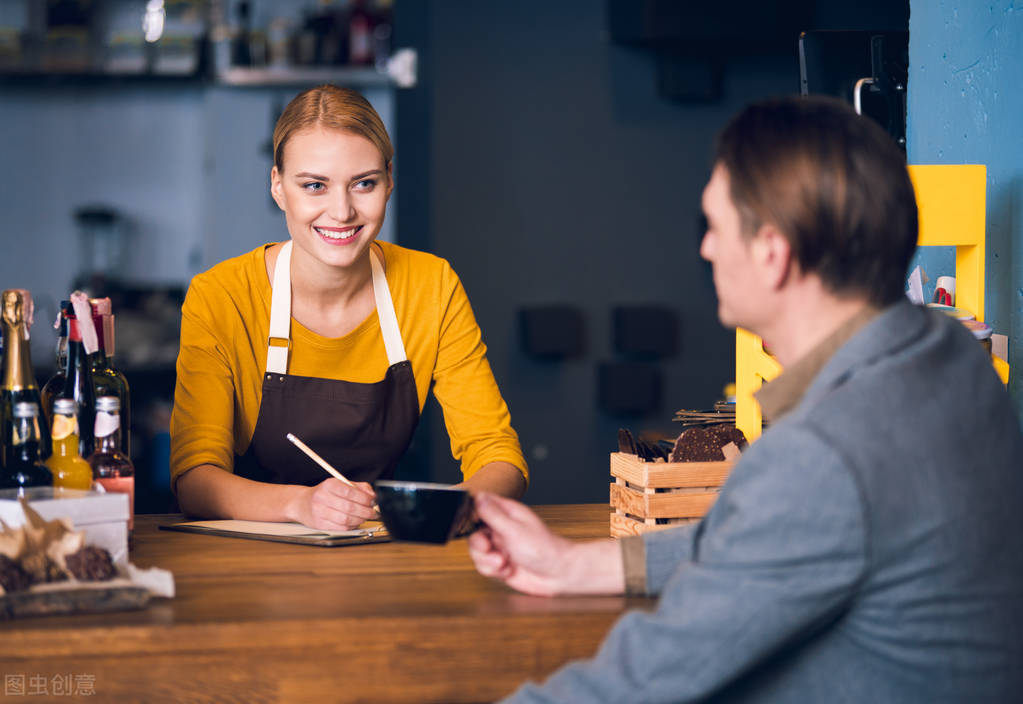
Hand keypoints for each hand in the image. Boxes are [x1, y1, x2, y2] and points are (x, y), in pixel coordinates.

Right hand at [288, 478, 376, 529]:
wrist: (301, 503)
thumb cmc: (324, 493)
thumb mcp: (340, 484)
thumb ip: (358, 487)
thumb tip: (372, 495)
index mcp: (329, 485)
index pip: (350, 492)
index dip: (365, 498)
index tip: (373, 501)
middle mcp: (322, 497)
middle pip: (349, 507)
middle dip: (365, 511)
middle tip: (373, 512)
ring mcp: (319, 512)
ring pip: (346, 519)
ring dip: (360, 520)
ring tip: (365, 517)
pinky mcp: (319, 524)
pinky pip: (340, 528)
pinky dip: (352, 526)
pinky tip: (355, 522)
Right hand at [468, 493, 592, 596]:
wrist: (558, 575)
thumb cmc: (544, 549)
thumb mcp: (514, 530)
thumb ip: (493, 514)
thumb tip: (478, 497)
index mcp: (506, 512)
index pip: (480, 504)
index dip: (471, 514)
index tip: (473, 525)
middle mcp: (501, 528)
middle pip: (473, 532)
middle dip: (479, 544)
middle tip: (489, 547)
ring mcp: (500, 546)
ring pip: (477, 551)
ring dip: (487, 560)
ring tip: (503, 562)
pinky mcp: (500, 563)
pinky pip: (483, 566)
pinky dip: (493, 570)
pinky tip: (507, 570)